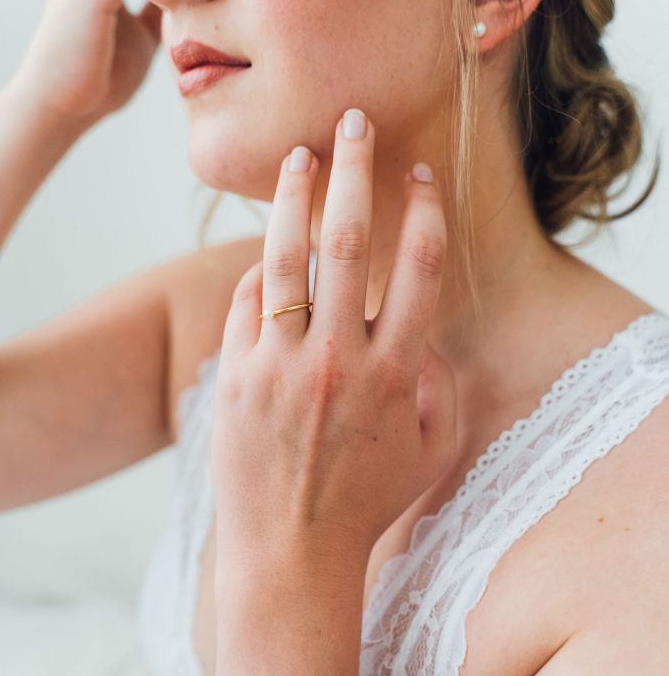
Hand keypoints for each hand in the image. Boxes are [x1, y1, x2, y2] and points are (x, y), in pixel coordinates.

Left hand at [211, 110, 456, 591]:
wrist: (289, 554)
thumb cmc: (366, 502)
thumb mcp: (428, 452)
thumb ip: (440, 387)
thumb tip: (424, 333)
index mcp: (396, 373)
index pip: (418, 268)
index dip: (423, 211)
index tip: (420, 172)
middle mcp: (340, 359)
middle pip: (350, 240)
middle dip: (354, 170)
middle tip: (352, 121)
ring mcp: (282, 366)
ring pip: (286, 257)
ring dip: (293, 197)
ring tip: (296, 156)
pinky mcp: (235, 377)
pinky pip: (247, 303)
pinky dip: (259, 272)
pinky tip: (267, 250)